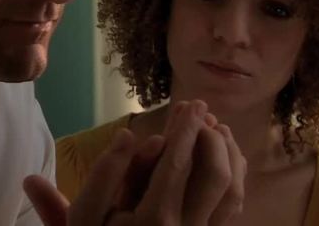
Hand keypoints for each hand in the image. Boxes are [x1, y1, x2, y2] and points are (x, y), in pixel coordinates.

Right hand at [24, 100, 245, 224]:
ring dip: (230, 156)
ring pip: (232, 193)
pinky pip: (233, 210)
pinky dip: (235, 179)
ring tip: (218, 130)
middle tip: (204, 113)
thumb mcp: (82, 219)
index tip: (191, 103)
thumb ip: (100, 176)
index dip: (187, 129)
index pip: (178, 164)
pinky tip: (225, 161)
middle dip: (212, 138)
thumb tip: (127, 135)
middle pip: (216, 176)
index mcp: (154, 221)